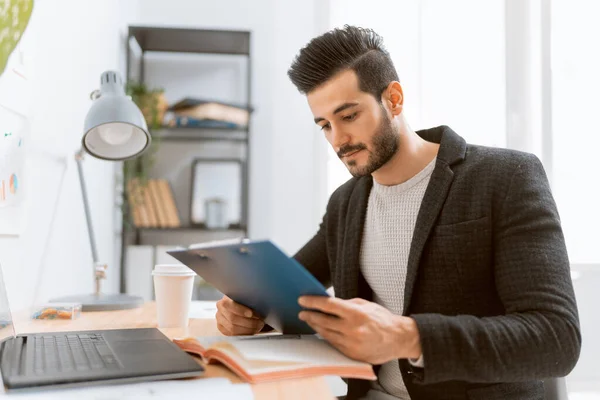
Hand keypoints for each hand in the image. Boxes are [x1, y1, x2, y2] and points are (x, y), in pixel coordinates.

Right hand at [216, 296, 264, 335]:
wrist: (241, 305)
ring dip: (248, 329)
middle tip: (260, 322)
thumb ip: (250, 300)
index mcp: (226, 298)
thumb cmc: (246, 301)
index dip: (240, 310)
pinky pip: (233, 334)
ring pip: (233, 328)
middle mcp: (220, 309)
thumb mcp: (248, 298)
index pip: (229, 304)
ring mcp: (220, 320)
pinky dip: (244, 333)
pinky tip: (252, 330)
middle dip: (249, 322)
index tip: (251, 314)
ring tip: (258, 327)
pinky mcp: (222, 329)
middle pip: (232, 318)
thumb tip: (260, 304)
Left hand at [298, 296, 421, 364]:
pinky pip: (334, 344)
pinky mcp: (351, 354)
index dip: (313, 302)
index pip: (329, 305)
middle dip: (310, 315)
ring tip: (309, 320)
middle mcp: (352, 329)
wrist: (398, 339)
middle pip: (323, 321)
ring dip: (315, 327)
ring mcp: (351, 343)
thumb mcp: (365, 305)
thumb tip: (329, 303)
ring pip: (326, 334)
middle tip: (302, 312)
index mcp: (356, 314)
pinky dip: (326, 337)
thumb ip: (346, 304)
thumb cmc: (383, 320)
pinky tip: (321, 331)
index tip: (303, 300)